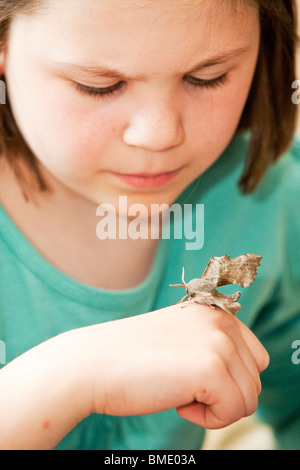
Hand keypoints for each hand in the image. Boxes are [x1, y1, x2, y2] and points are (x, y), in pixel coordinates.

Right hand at [85, 303, 268, 429]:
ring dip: (216, 408)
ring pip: (249, 399)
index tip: (193, 377)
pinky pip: (233, 412)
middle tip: (182, 386)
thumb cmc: (133, 358)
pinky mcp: (211, 368)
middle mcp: (222, 319)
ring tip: (179, 392)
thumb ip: (214, 345)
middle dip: (224, 395)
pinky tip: (177, 401)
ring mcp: (218, 342)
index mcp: (216, 310)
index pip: (255, 358)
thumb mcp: (182, 338)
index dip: (229, 380)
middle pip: (254, 380)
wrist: (92, 363)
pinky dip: (208, 420)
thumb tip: (245, 378)